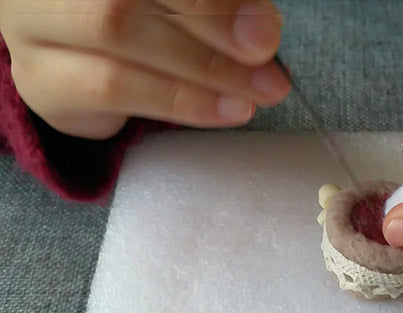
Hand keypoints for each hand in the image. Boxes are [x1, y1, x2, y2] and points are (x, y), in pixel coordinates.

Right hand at [0, 0, 289, 138]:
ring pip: (117, 39)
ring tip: (254, 96)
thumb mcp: (186, 1)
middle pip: (125, 0)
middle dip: (210, 34)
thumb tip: (260, 32)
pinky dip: (179, 102)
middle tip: (268, 71)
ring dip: (200, 75)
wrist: (85, 52)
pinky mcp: (40, 80)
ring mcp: (33, 25)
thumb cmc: (150, 13)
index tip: (265, 34)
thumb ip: (220, 3)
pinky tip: (225, 110)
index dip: (212, 2)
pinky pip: (110, 91)